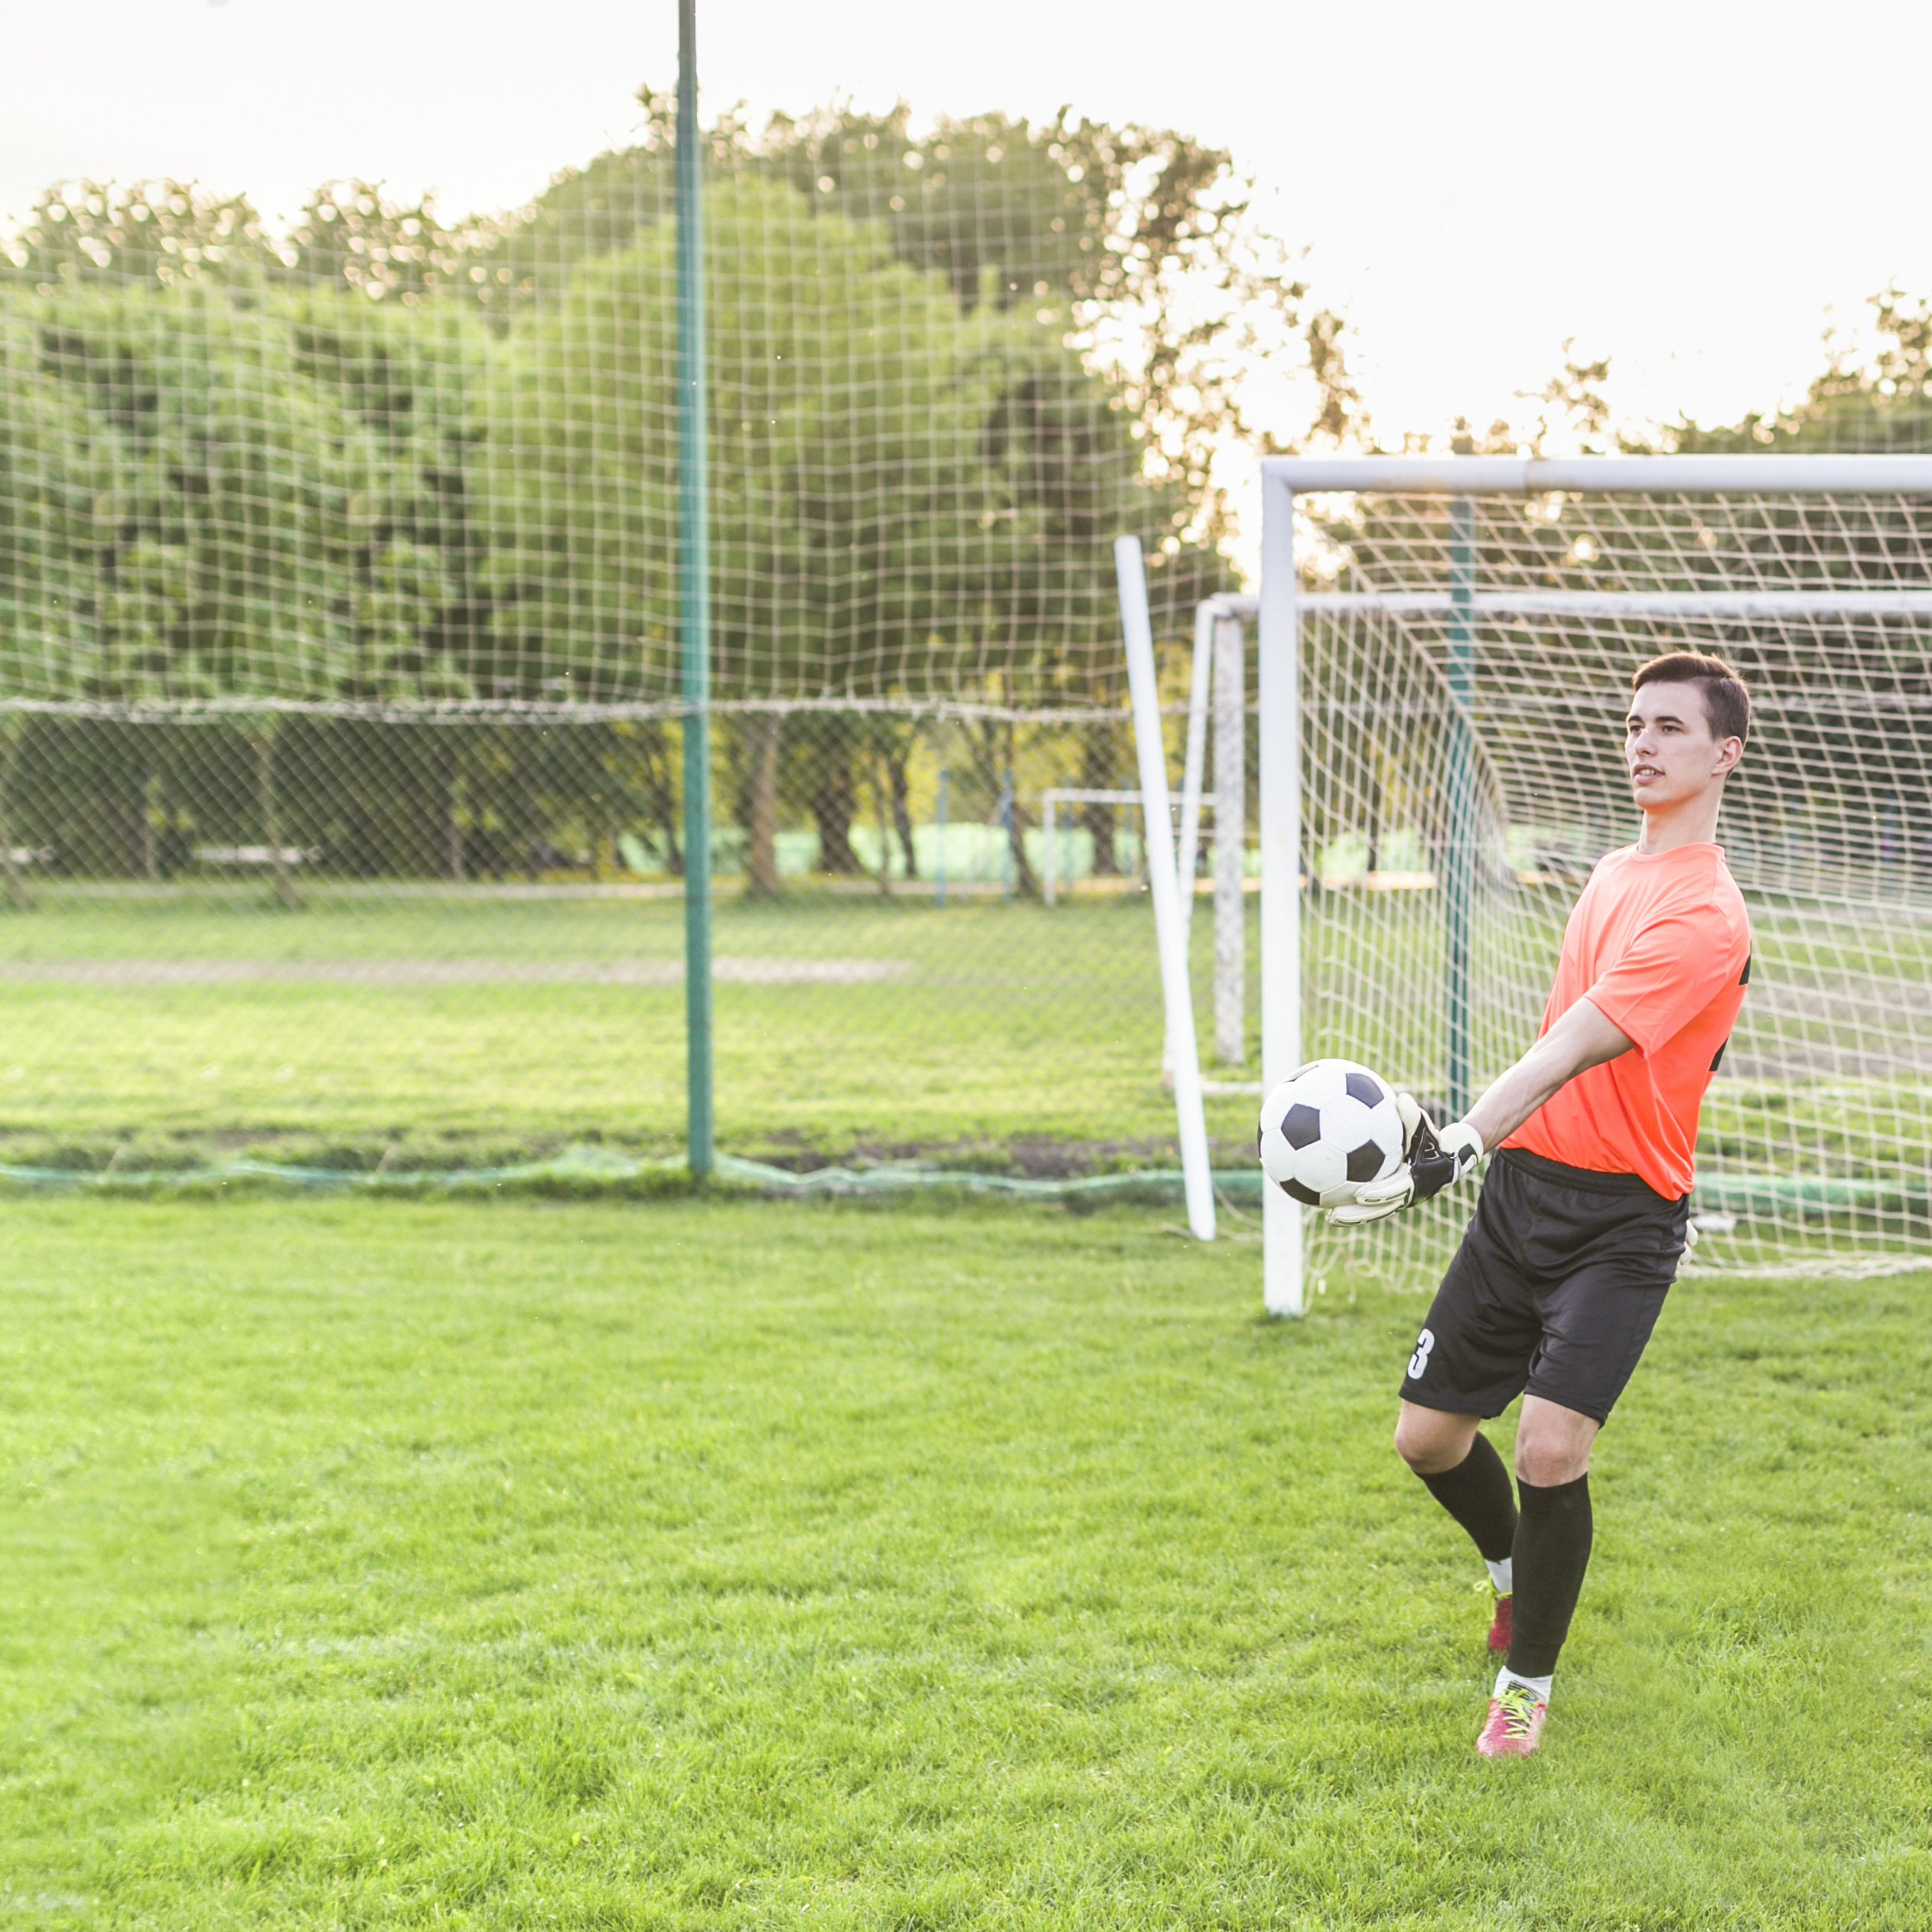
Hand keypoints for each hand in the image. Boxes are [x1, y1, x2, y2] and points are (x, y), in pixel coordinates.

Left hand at [1327, 1099, 1482, 1226]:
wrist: (1445, 1158)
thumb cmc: (1431, 1139)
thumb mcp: (1425, 1127)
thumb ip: (1414, 1117)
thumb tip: (1403, 1099)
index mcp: (1416, 1181)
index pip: (1396, 1191)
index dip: (1379, 1194)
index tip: (1359, 1194)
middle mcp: (1406, 1195)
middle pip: (1380, 1210)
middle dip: (1357, 1215)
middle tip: (1334, 1215)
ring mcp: (1397, 1200)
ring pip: (1373, 1212)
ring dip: (1351, 1217)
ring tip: (1328, 1218)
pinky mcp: (1389, 1199)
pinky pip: (1369, 1206)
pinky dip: (1351, 1205)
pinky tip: (1328, 1200)